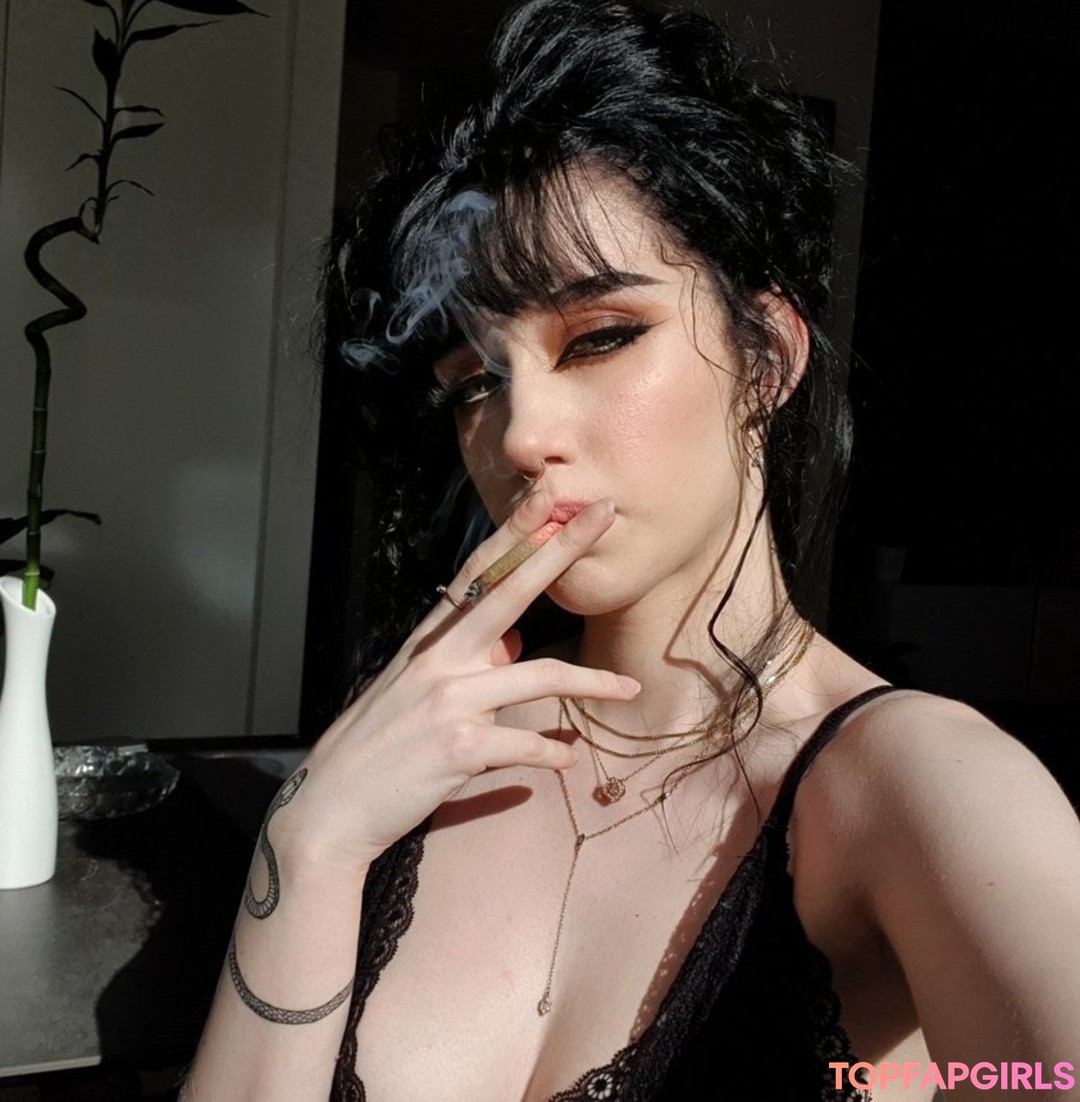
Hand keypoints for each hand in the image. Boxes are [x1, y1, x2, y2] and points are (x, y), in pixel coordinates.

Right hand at [279, 491, 638, 874]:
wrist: (332, 808)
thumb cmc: (376, 747)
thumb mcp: (413, 689)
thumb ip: (462, 662)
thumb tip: (511, 645)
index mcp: (429, 640)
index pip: (477, 572)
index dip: (515, 530)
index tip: (549, 495)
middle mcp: (439, 659)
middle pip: (511, 592)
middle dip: (559, 551)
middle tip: (601, 516)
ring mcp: (449, 701)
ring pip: (539, 675)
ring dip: (592, 682)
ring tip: (630, 688)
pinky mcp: (458, 749)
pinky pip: (523, 745)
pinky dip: (550, 753)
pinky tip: (567, 760)